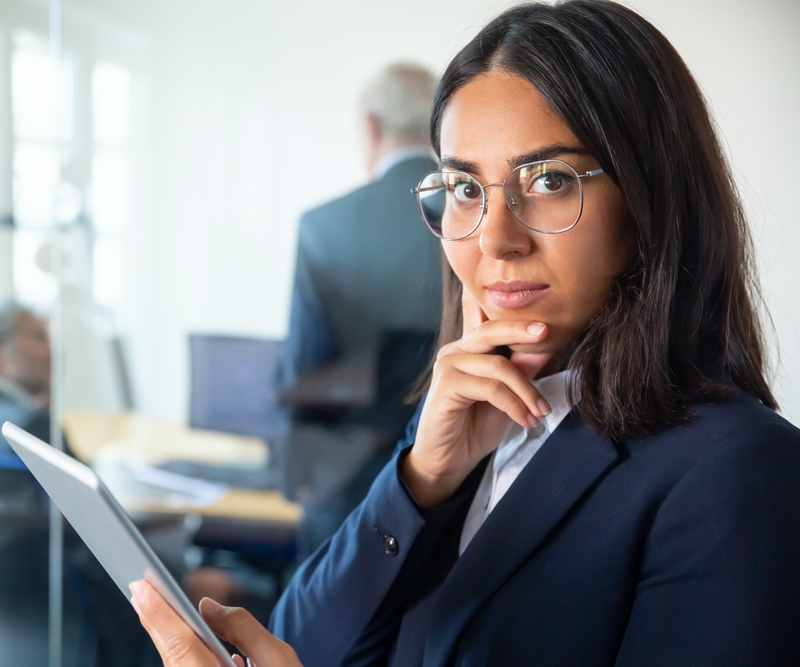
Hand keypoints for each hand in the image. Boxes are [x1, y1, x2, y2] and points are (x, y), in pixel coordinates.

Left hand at [130, 580, 302, 666]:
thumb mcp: (278, 660)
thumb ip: (242, 627)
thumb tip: (209, 608)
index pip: (178, 645)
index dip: (158, 614)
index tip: (140, 587)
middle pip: (173, 656)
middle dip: (157, 622)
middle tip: (141, 590)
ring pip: (179, 665)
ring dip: (173, 639)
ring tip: (161, 609)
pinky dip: (189, 656)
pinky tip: (194, 640)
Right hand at [401, 290, 552, 506]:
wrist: (450, 461)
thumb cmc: (476, 426)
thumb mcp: (509, 395)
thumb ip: (523, 369)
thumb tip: (548, 345)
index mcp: (470, 348)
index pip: (485, 317)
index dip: (507, 309)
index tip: (539, 308)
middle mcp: (456, 350)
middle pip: (491, 330)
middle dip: (521, 330)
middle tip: (546, 331)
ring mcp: (448, 366)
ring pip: (498, 366)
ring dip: (526, 390)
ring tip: (541, 411)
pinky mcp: (445, 385)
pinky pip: (490, 388)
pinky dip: (513, 404)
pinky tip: (525, 420)